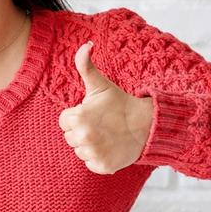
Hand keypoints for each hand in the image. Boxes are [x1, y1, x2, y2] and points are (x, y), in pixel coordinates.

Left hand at [58, 41, 153, 175]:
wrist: (146, 126)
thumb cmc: (120, 104)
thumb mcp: (101, 85)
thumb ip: (86, 66)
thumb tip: (85, 45)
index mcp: (78, 117)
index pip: (64, 122)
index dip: (77, 116)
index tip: (93, 114)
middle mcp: (83, 137)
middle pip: (70, 137)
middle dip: (82, 131)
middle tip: (101, 124)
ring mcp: (93, 153)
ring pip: (80, 151)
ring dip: (90, 145)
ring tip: (106, 135)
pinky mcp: (102, 166)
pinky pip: (90, 163)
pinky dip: (98, 158)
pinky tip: (110, 147)